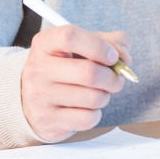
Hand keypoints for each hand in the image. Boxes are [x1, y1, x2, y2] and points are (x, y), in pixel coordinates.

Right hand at [20, 25, 130, 141]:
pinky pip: (88, 118)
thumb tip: (124, 56)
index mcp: (45, 43)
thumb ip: (111, 42)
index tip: (113, 56)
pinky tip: (86, 107)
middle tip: (116, 79)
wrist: (35, 99)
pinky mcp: (47, 121)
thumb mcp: (85, 46)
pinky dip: (96, 113)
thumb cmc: (68, 67)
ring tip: (99, 92)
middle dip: (113, 77)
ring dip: (106, 95)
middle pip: (89, 72)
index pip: (70, 37)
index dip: (98, 46)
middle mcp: (37, 69)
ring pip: (93, 97)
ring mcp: (39, 97)